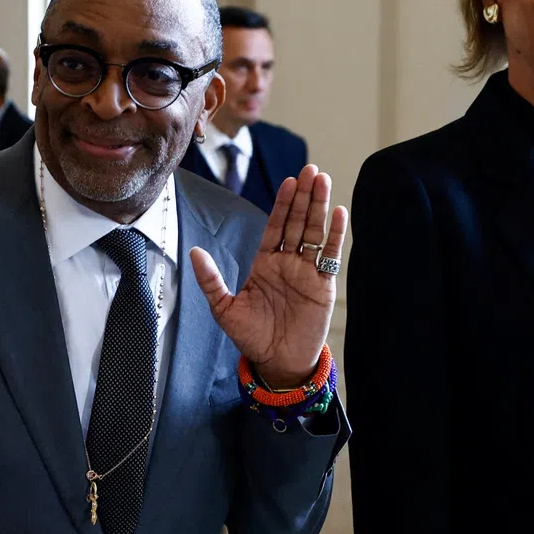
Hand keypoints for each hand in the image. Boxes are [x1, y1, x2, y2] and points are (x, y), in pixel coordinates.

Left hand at [190, 165, 347, 388]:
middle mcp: (287, 263)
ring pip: (315, 233)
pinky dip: (336, 235)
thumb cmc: (251, 338)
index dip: (282, 204)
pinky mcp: (323, 286)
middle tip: (311, 171)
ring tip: (325, 181)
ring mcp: (307, 272)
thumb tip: (194, 252)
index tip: (289, 181)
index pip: (275, 226)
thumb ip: (211, 280)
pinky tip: (340, 214)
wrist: (277, 363)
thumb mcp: (224, 308)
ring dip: (320, 207)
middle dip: (304, 197)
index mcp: (265, 263)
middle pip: (298, 222)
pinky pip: (330, 256)